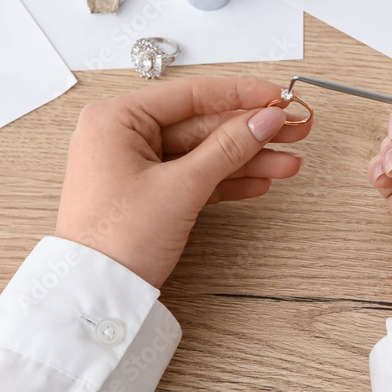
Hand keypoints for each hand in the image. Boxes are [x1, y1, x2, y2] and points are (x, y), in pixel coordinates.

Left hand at [55, 76, 311, 288]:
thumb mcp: (181, 187)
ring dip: (248, 158)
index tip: (278, 97)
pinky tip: (260, 179)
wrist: (97, 297)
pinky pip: (195, 176)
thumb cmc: (116, 240)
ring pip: (204, 152)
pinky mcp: (148, 193)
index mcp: (117, 119)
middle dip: (251, 130)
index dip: (242, 94)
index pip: (192, 94)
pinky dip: (227, 180)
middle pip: (202, 123)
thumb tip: (264, 118)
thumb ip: (228, 147)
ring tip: (288, 161)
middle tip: (293, 128)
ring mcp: (136, 166)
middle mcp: (123, 136)